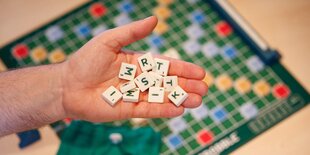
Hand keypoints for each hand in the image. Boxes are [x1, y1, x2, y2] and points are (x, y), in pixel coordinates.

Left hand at [60, 16, 207, 121]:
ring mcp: (135, 96)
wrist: (67, 85)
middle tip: (205, 88)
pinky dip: (164, 110)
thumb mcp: (109, 40)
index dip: (182, 68)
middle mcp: (139, 80)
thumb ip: (132, 32)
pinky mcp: (128, 110)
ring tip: (198, 100)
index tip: (200, 71)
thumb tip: (154, 19)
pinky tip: (179, 109)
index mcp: (137, 63)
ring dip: (180, 99)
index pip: (165, 66)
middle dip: (186, 85)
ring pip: (162, 98)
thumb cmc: (85, 60)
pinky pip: (150, 111)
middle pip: (168, 83)